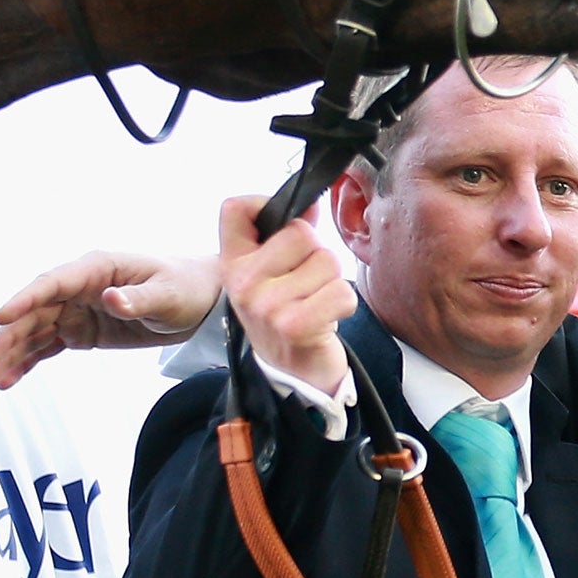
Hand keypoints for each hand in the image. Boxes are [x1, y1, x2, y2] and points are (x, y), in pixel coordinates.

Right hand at [0, 249, 220, 388]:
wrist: (201, 300)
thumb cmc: (186, 287)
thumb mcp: (168, 294)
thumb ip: (138, 299)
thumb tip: (109, 299)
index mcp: (97, 268)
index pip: (53, 283)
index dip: (24, 299)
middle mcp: (79, 287)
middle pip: (36, 311)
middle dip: (9, 335)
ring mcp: (77, 309)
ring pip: (35, 332)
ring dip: (11, 354)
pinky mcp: (81, 331)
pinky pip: (47, 346)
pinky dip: (27, 363)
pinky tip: (7, 381)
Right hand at [221, 196, 355, 395]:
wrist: (291, 373)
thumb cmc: (284, 316)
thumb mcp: (268, 275)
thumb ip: (285, 236)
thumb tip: (311, 204)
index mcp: (233, 264)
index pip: (235, 208)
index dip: (263, 204)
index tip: (280, 227)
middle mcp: (244, 283)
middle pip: (300, 231)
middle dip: (315, 254)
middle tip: (305, 283)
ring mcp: (267, 305)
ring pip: (327, 261)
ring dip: (331, 282)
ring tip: (314, 302)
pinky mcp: (296, 325)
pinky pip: (342, 291)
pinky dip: (344, 303)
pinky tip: (326, 318)